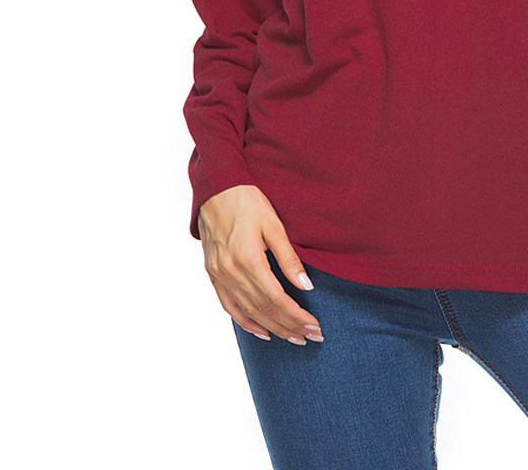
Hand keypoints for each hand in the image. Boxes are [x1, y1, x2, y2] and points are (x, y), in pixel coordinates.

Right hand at [197, 184, 323, 345]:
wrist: (216, 188)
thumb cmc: (248, 201)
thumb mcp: (273, 225)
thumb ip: (288, 258)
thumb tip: (306, 286)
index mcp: (248, 259)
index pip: (277, 299)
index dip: (297, 316)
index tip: (315, 326)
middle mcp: (231, 272)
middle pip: (264, 309)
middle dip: (289, 326)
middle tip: (311, 337)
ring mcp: (219, 274)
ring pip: (247, 311)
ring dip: (271, 328)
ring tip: (292, 338)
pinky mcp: (212, 273)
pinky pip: (228, 305)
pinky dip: (244, 321)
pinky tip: (260, 330)